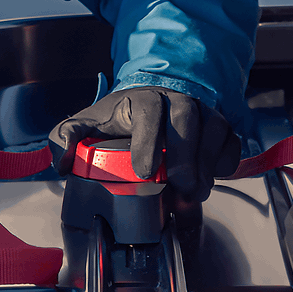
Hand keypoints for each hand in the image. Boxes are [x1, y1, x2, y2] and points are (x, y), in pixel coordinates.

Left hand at [49, 87, 240, 201]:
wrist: (151, 104)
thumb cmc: (119, 119)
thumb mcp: (87, 124)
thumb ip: (67, 138)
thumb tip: (61, 164)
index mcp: (141, 99)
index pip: (149, 111)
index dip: (149, 140)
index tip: (144, 172)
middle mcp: (175, 100)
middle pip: (188, 118)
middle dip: (186, 155)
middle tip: (180, 187)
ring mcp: (201, 111)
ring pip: (214, 127)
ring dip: (207, 161)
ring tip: (196, 191)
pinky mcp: (219, 127)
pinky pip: (231, 139)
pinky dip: (226, 160)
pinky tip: (213, 178)